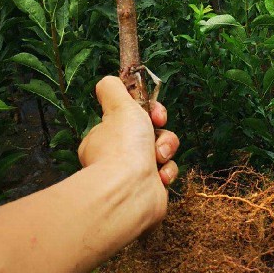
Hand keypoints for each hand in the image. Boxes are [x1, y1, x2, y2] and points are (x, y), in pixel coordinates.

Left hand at [78, 76, 179, 227]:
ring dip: (166, 151)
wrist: (130, 191)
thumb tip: (107, 81)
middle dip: (161, 133)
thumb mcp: (119, 107)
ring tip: (158, 158)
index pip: (133, 118)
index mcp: (107, 137)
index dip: (149, 112)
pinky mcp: (150, 190)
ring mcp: (134, 174)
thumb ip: (114, 90)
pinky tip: (160, 176)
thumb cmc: (123, 148)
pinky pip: (166, 172)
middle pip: (151, 133)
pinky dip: (166, 172)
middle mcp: (118, 156)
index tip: (155, 114)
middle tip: (157, 131)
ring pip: (163, 152)